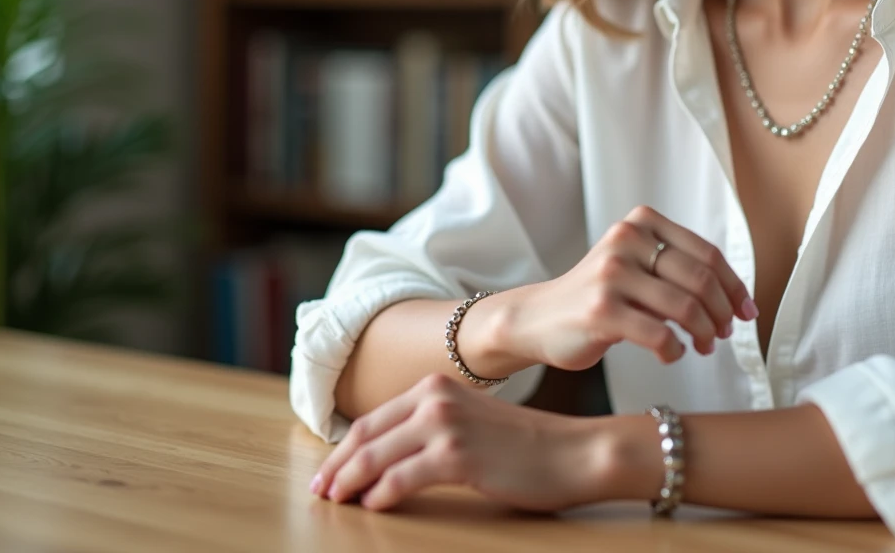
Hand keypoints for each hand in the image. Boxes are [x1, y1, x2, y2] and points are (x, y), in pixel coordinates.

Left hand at [311, 374, 610, 510]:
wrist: (574, 452)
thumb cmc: (527, 444)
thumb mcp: (472, 421)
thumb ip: (432, 428)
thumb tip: (389, 457)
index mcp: (435, 387)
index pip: (372, 420)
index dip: (344, 449)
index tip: (328, 472)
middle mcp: (434, 400)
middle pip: (365, 437)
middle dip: (337, 467)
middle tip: (320, 491)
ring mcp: (445, 426)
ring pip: (375, 458)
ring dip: (350, 483)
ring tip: (337, 502)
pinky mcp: (457, 456)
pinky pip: (400, 480)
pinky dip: (380, 496)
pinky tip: (373, 506)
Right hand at [505, 205, 756, 370]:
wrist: (538, 318)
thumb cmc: (597, 296)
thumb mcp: (634, 265)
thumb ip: (675, 268)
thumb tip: (733, 297)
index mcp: (640, 223)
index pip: (706, 253)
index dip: (734, 286)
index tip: (746, 311)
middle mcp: (625, 241)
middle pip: (700, 279)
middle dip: (722, 312)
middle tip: (724, 333)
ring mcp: (611, 274)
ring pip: (685, 307)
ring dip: (704, 333)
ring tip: (703, 346)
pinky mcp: (601, 310)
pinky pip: (660, 335)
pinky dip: (675, 351)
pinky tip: (671, 354)